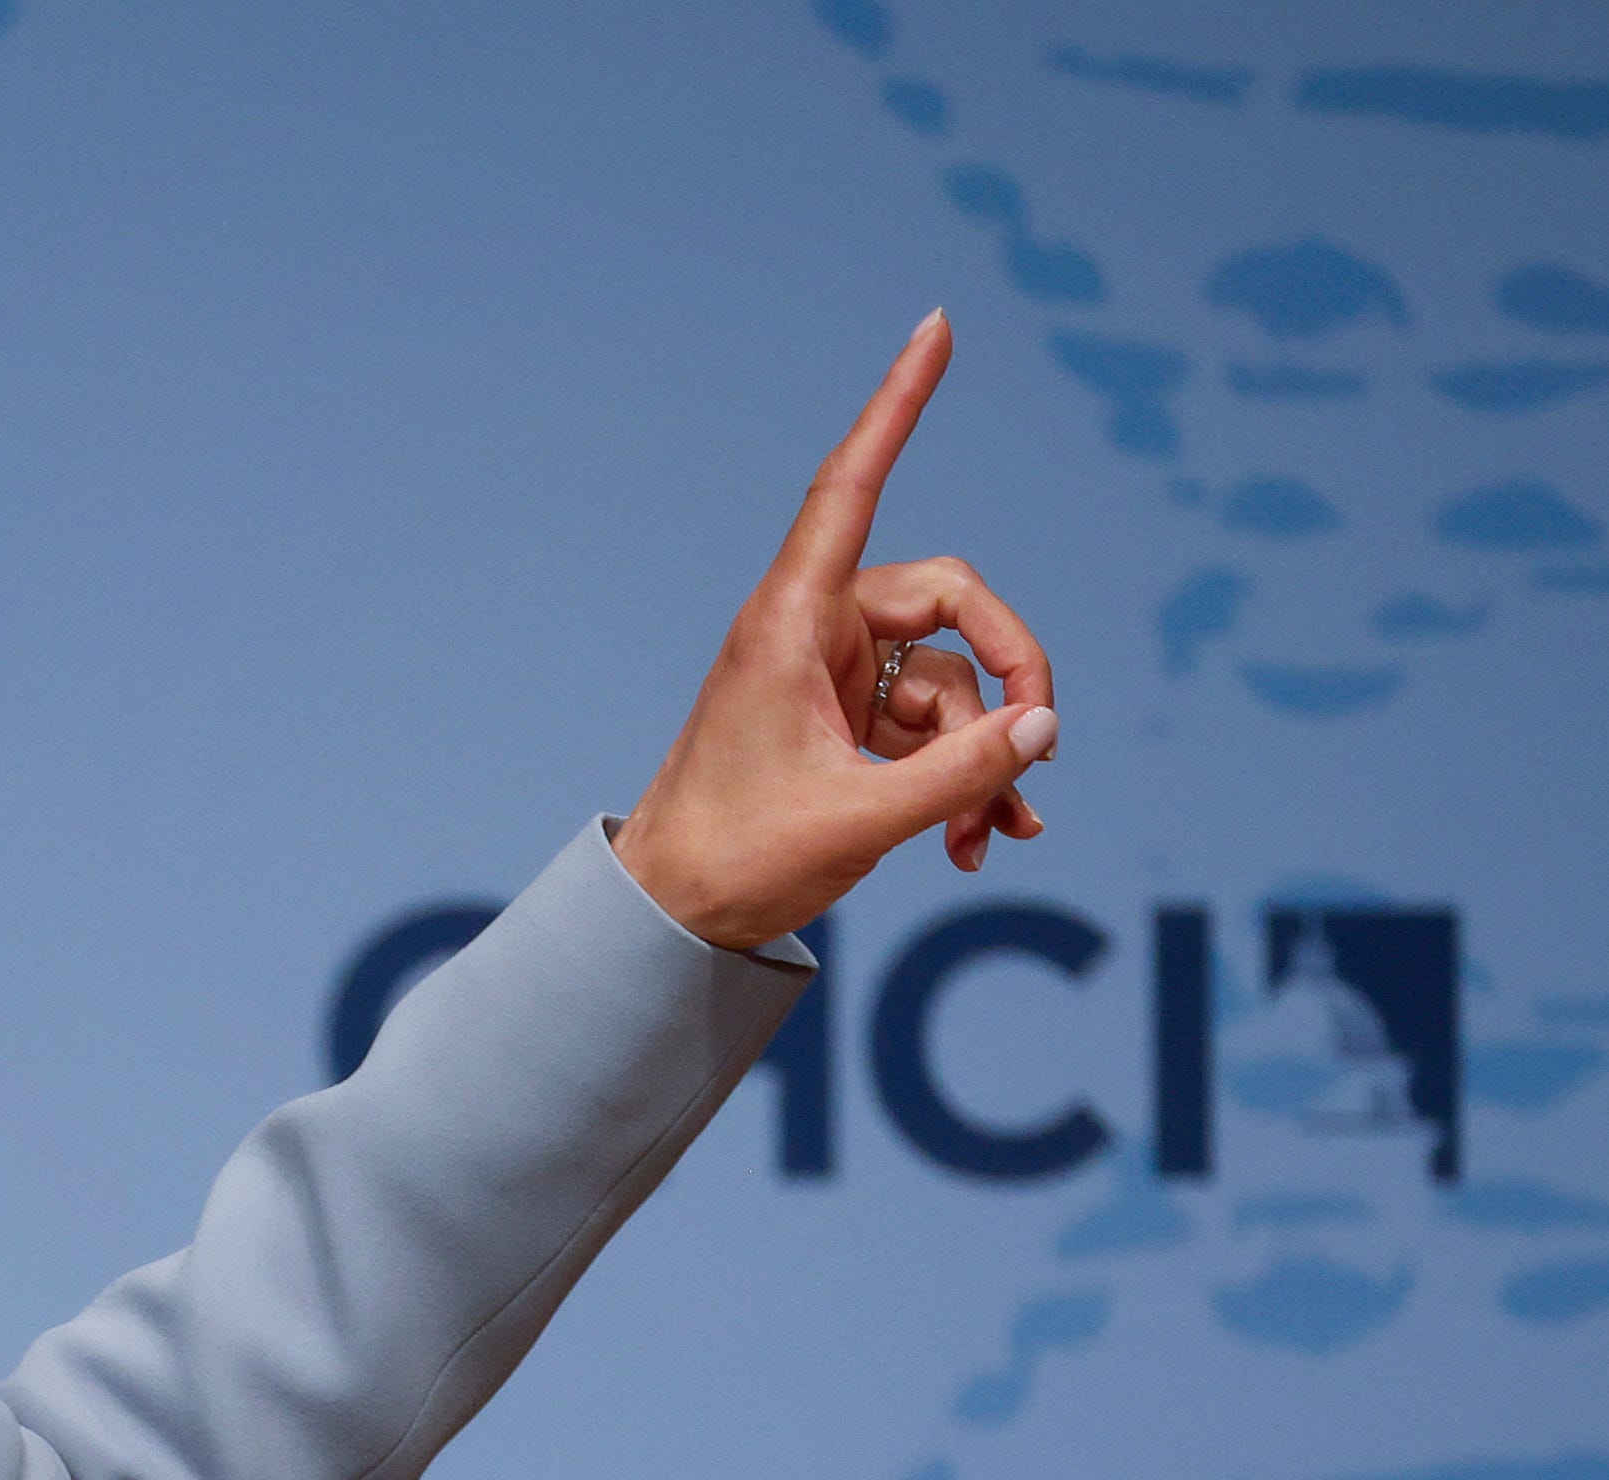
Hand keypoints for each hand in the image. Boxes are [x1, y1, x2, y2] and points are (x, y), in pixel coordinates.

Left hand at [613, 311, 1057, 954]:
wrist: (673, 915)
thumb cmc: (736, 860)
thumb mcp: (862, 819)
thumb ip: (964, 773)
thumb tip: (1045, 726)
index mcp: (792, 621)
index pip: (853, 485)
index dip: (897, 404)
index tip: (936, 326)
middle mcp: (815, 631)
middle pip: (953, 604)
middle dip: (1010, 674)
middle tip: (1040, 751)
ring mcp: (833, 676)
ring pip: (952, 682)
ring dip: (984, 757)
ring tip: (991, 837)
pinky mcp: (845, 721)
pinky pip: (932, 726)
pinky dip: (961, 776)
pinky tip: (983, 841)